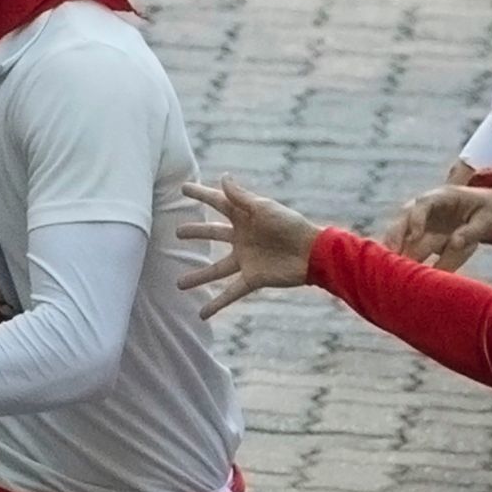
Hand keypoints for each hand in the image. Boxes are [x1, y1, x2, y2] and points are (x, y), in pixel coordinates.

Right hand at [177, 176, 320, 316]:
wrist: (313, 253)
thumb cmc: (290, 225)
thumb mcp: (264, 208)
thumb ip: (241, 196)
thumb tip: (222, 177)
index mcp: (244, 216)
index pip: (217, 202)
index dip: (201, 194)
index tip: (183, 188)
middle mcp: (241, 238)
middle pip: (212, 234)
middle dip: (195, 232)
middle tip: (177, 232)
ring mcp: (245, 259)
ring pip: (216, 269)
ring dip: (198, 277)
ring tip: (179, 284)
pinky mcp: (252, 278)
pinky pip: (230, 292)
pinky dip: (217, 304)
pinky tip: (202, 314)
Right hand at [382, 182, 491, 269]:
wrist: (489, 211)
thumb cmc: (490, 212)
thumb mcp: (487, 221)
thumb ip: (471, 231)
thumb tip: (454, 243)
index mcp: (441, 197)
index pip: (423, 204)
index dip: (417, 219)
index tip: (415, 235)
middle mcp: (425, 209)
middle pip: (403, 218)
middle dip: (394, 235)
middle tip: (390, 254)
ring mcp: (422, 224)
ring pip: (401, 234)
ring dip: (395, 250)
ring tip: (390, 270)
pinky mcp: (423, 239)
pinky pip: (410, 249)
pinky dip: (403, 260)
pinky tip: (398, 276)